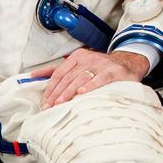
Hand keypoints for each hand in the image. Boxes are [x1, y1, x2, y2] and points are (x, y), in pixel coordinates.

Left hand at [32, 47, 150, 108]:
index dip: (51, 88)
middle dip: (58, 93)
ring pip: (81, 78)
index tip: (45, 101)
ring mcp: (101, 64)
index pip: (59, 73)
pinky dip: (90, 86)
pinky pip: (99, 79)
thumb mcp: (79, 64)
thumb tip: (34, 75)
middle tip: (50, 106)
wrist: (127, 64)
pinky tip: (82, 93)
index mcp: (77, 56)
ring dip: (69, 92)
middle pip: (68, 77)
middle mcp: (88, 58)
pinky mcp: (112, 71)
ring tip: (61, 103)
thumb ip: (58, 70)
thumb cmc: (100, 67)